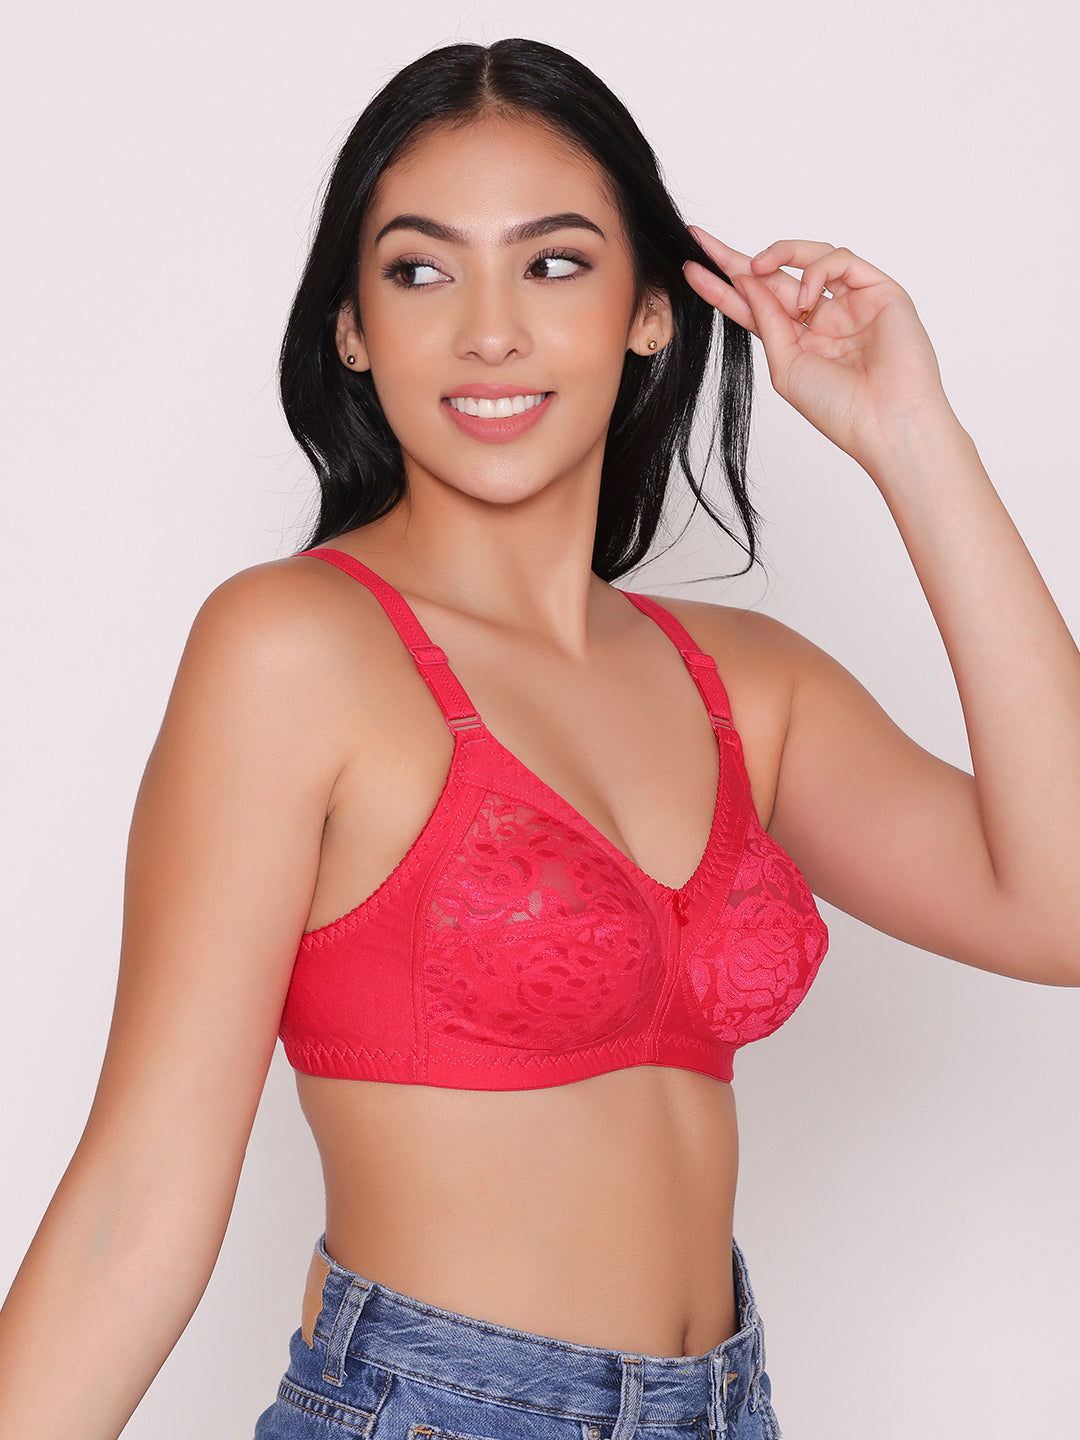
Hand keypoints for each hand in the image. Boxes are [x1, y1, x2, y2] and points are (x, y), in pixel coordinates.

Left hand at [684, 230, 957, 470]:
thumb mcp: (785, 365)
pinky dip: (817, 270)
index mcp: (798, 341)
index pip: (754, 305)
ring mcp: (851, 302)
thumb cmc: (839, 407)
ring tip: (755, 267)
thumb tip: (746, 279)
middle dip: (738, 258)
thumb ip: (766, 321)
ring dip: (777, 255)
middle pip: (774, 277)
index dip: (723, 286)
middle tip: (701, 241)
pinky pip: (840, 261)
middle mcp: (823, 318)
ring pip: (809, 257)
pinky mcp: (878, 290)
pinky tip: (807, 297)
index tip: (690, 268)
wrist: (885, 422)